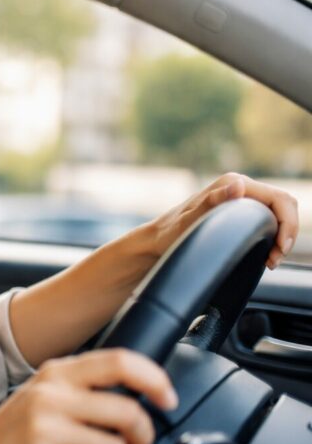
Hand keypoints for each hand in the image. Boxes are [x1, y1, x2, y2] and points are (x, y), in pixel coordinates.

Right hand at [0, 349, 177, 443]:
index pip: (119, 362)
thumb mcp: (42, 395)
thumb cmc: (11, 434)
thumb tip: (141, 395)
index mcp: (55, 374)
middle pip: (127, 412)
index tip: (167, 399)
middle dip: (142, 438)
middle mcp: (50, 396)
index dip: (154, 380)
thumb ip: (82, 389)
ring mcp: (44, 429)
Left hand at [145, 172, 298, 269]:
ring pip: (278, 213)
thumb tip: (238, 186)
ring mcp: (239, 197)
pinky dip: (273, 236)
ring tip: (271, 260)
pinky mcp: (239, 210)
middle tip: (275, 259)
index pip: (279, 199)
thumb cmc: (170, 233)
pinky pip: (267, 219)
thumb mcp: (189, 221)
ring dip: (281, 235)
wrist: (156, 240)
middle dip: (287, 232)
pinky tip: (265, 254)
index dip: (288, 224)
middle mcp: (238, 186)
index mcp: (231, 183)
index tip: (280, 249)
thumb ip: (213, 202)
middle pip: (283, 205)